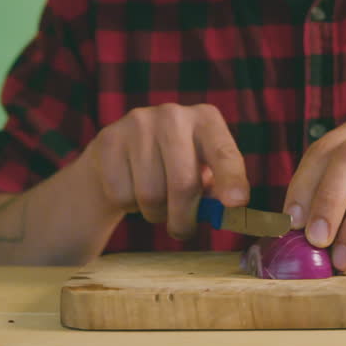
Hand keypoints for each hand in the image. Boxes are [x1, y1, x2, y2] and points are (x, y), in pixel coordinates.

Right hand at [79, 103, 248, 238]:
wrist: (120, 154)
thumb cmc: (174, 168)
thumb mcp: (203, 171)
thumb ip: (219, 188)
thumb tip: (231, 206)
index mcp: (206, 120)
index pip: (224, 152)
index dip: (232, 179)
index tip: (237, 202)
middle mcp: (173, 115)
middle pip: (183, 184)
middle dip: (184, 218)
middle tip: (182, 230)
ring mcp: (138, 123)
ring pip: (150, 195)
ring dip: (155, 213)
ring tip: (156, 202)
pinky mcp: (108, 140)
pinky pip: (122, 195)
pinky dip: (128, 206)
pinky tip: (131, 189)